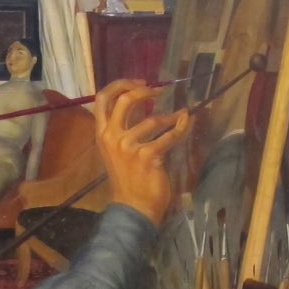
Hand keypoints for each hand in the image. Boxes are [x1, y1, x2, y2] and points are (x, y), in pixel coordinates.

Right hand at [94, 79, 190, 226]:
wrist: (134, 205)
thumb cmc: (127, 177)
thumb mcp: (118, 149)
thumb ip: (126, 125)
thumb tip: (143, 100)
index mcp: (101, 133)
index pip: (103, 98)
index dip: (121, 84)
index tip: (139, 83)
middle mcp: (111, 137)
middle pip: (124, 99)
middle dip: (144, 90)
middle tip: (159, 91)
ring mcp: (128, 146)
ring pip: (154, 119)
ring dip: (171, 117)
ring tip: (180, 116)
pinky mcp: (147, 156)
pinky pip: (170, 135)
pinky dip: (182, 127)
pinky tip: (187, 122)